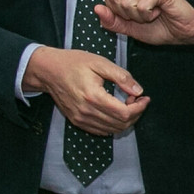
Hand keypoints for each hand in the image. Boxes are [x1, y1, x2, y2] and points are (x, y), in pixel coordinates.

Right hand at [23, 46, 148, 136]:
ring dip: (125, 120)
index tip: (145, 98)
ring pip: (112, 130)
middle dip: (135, 114)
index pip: (124, 113)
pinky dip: (113, 124)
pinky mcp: (77, 122)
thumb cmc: (73, 63)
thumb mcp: (100, 63)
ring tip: (126, 103)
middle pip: (120, 124)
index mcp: (93, 96)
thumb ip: (121, 77)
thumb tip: (138, 91)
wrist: (48, 71)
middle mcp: (86, 112)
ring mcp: (80, 119)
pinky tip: (114, 110)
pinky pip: (101, 130)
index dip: (139, 108)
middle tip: (136, 98)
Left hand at [95, 0, 193, 47]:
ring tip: (153, 13)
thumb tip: (96, 9)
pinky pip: (141, 6)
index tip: (135, 15)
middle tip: (145, 15)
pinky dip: (148, 15)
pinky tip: (159, 12)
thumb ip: (112, 21)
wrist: (185, 32)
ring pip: (127, 2)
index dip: (117, 11)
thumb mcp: (130, 28)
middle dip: (127, 14)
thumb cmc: (160, 28)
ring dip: (139, 16)